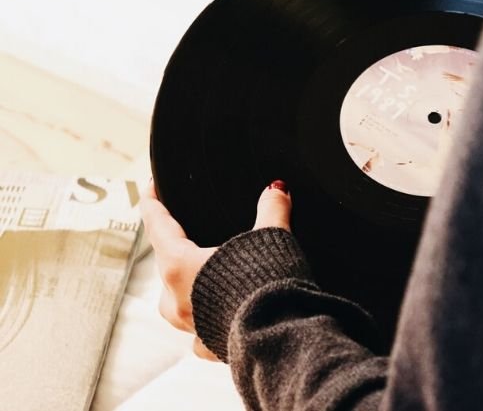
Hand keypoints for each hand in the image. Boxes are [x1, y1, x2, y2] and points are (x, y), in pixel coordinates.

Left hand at [140, 179, 291, 360]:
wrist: (282, 340)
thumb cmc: (269, 289)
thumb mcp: (273, 239)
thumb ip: (272, 209)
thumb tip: (277, 189)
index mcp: (180, 266)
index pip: (157, 225)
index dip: (153, 202)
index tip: (149, 188)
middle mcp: (176, 298)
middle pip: (166, 262)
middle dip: (175, 244)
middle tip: (186, 231)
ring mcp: (190, 326)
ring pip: (175, 299)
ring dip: (185, 285)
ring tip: (203, 275)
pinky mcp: (210, 347)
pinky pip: (198, 331)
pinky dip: (206, 320)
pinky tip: (221, 316)